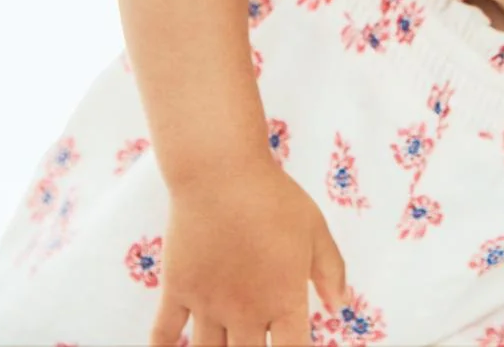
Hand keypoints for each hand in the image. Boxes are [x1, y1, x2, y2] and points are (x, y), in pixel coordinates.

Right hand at [150, 162, 345, 345]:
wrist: (221, 173)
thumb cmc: (273, 197)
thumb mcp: (315, 228)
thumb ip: (331, 270)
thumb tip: (339, 306)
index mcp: (283, 300)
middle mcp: (245, 312)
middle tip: (254, 345)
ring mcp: (207, 305)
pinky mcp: (177, 290)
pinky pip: (164, 334)